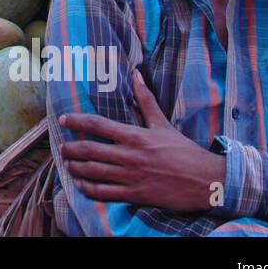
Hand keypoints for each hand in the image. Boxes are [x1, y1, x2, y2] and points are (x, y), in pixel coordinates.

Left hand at [58, 70, 227, 212]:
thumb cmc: (184, 151)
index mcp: (135, 136)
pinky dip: (88, 188)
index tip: (63, 120)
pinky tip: (81, 184)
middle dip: (70, 148)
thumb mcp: (163, 124)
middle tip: (61, 147)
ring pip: (93, 172)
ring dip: (75, 168)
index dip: (76, 121)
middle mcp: (129, 155)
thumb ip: (146, 100)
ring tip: (67, 164)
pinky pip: (104, 193)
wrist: (205, 180)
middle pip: (89, 150)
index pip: (97, 125)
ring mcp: (131, 176)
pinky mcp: (135, 194)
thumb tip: (136, 74)